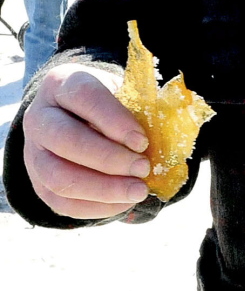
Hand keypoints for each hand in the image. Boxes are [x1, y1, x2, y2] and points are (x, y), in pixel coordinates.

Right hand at [22, 64, 149, 219]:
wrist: (74, 116)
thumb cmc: (107, 104)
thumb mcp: (121, 92)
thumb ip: (137, 108)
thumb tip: (165, 137)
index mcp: (62, 84)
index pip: (85, 97)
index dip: (114, 120)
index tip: (142, 141)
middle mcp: (40, 117)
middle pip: (66, 140)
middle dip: (109, 159)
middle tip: (143, 168)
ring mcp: (33, 153)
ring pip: (59, 177)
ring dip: (103, 189)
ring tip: (138, 191)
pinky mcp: (38, 183)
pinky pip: (61, 203)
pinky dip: (96, 207)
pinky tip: (124, 203)